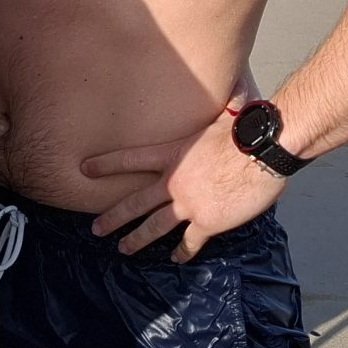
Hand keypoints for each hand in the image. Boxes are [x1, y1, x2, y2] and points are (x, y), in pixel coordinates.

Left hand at [78, 109, 283, 259]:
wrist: (262, 153)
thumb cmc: (244, 130)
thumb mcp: (221, 115)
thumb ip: (219, 107)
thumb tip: (235, 88)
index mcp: (172, 154)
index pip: (130, 159)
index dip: (105, 164)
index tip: (84, 169)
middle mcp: (173, 182)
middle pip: (134, 203)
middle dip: (112, 218)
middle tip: (95, 229)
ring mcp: (188, 204)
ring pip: (154, 227)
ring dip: (136, 240)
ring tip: (123, 249)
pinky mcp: (207, 223)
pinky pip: (189, 242)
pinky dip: (182, 252)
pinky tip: (176, 259)